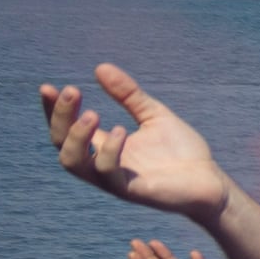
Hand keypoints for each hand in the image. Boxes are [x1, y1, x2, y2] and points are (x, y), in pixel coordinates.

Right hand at [43, 65, 234, 224]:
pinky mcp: (131, 191)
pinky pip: (107, 173)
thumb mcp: (153, 115)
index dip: (53, 109)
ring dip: (76, 136)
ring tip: (92, 114)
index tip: (48, 87)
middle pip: (60, 143)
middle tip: (72, 91)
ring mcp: (113, 180)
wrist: (211, 183)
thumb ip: (129, 95)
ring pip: (73, 163)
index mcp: (103, 146)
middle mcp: (101, 164)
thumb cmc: (182, 153)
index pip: (65, 128)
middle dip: (60, 116)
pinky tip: (121, 131)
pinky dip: (109, 151)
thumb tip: (100, 68)